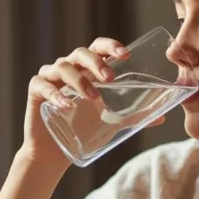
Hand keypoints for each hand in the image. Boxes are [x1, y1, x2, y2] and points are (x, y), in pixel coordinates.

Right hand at [21, 38, 165, 165]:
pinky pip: (43, 86)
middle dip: (96, 63)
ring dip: (79, 80)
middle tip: (110, 78)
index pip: (98, 48)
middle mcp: (69, 68)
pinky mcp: (35, 91)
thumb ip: (135, 117)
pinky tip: (65, 105)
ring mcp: (51, 77)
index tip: (125, 54)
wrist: (57, 152)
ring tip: (93, 97)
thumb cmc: (85, 130)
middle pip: (81, 54)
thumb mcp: (113, 123)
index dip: (110, 46)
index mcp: (87, 70)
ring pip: (63, 67)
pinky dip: (54, 94)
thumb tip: (162, 117)